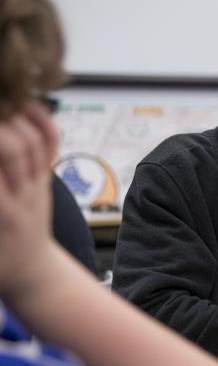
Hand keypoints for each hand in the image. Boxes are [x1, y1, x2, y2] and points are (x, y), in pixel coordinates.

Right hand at [0, 104, 60, 297]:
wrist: (32, 275)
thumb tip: (1, 177)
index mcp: (0, 213)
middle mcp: (20, 197)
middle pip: (12, 149)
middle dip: (0, 131)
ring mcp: (36, 187)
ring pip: (31, 144)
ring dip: (13, 119)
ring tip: (1, 104)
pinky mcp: (46, 181)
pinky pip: (49, 146)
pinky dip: (40, 121)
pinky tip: (24, 105)